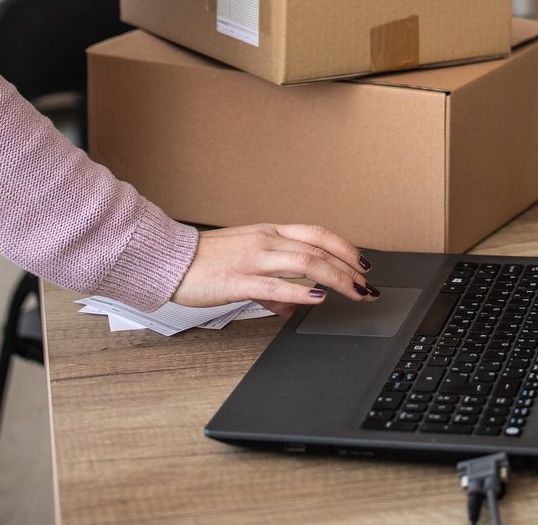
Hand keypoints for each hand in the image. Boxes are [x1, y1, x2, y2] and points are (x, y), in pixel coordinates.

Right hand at [172, 222, 374, 316]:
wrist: (170, 260)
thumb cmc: (207, 261)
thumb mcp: (245, 262)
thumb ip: (272, 281)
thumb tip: (291, 305)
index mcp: (269, 232)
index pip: (317, 233)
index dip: (345, 247)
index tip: (364, 264)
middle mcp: (266, 241)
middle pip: (318, 249)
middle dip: (349, 268)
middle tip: (368, 286)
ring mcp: (253, 259)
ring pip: (305, 263)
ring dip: (336, 278)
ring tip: (354, 292)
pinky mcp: (238, 280)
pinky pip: (275, 285)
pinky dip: (300, 292)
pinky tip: (316, 299)